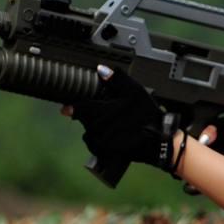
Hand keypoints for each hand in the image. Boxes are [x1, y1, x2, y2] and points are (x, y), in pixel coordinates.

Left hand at [60, 67, 174, 170]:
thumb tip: (101, 69)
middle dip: (91, 115)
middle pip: (86, 121)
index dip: (72, 108)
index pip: (81, 108)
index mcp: (103, 112)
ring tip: (109, 124)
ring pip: (89, 133)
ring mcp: (102, 143)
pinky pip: (94, 146)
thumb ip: (116, 79)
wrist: (158, 142)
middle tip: (104, 112)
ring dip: (94, 127)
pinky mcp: (106, 154)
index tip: (65, 109)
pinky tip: (109, 136)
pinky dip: (98, 141)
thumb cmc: (147, 116)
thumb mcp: (135, 92)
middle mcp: (99, 129)